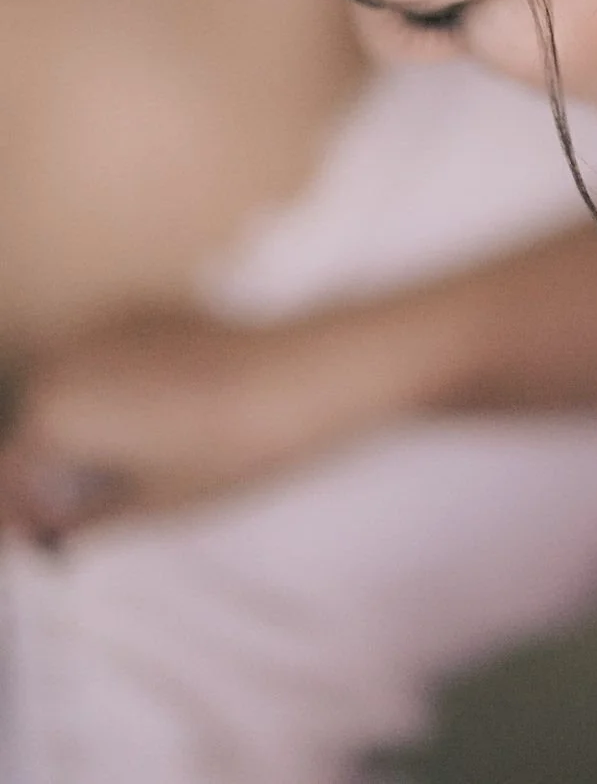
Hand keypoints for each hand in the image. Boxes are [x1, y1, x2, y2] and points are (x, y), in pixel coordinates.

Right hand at [0, 304, 415, 539]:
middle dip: (45, 474)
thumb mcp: (151, 504)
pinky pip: (107, 363)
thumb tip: (50, 537)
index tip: (41, 545)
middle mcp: (70, 361)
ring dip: (76, 433)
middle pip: (36, 427)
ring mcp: (110, 330)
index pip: (13, 476)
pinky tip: (151, 427)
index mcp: (57, 413)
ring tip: (113, 478)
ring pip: (70, 390)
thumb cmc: (228, 449)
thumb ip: (82, 523)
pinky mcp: (148, 316)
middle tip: (73, 521)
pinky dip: (111, 395)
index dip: (23, 518)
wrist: (303, 377)